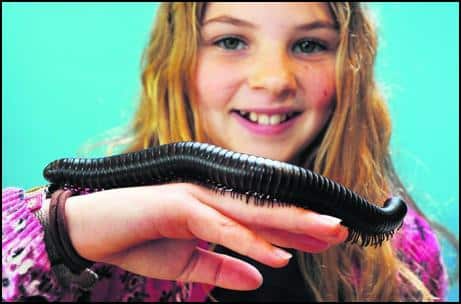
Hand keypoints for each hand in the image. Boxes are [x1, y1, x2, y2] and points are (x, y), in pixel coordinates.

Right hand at [62, 183, 347, 289]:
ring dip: (290, 225)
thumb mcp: (187, 264)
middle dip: (305, 221)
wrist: (94, 230)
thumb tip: (257, 278)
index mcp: (214, 207)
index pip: (262, 219)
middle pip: (266, 210)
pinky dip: (250, 241)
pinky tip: (277, 255)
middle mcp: (211, 196)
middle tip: (341, 230)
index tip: (325, 240)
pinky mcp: (180, 205)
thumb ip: (223, 267)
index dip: (294, 229)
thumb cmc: (139, 241)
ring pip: (252, 212)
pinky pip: (222, 226)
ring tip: (326, 235)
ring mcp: (197, 197)